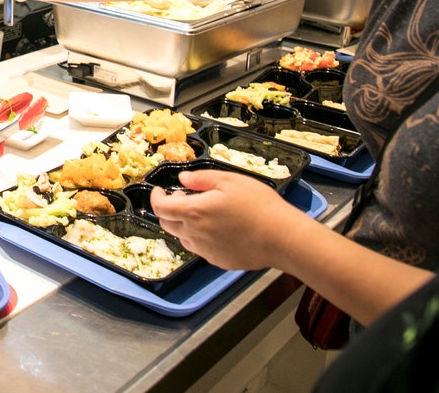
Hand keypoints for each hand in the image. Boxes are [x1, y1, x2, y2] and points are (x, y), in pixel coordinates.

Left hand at [149, 170, 304, 270]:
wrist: (282, 237)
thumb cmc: (259, 205)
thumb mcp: (230, 180)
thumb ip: (201, 179)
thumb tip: (183, 179)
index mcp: (194, 212)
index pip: (160, 208)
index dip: (156, 198)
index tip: (160, 191)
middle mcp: (194, 234)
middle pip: (167, 224)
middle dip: (169, 209)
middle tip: (184, 197)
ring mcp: (205, 250)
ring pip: (182, 237)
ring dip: (184, 224)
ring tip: (202, 212)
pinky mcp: (217, 260)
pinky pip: (200, 248)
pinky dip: (199, 237)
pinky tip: (217, 228)